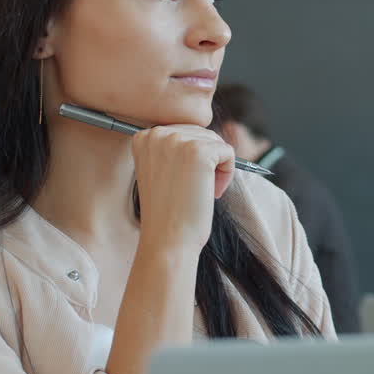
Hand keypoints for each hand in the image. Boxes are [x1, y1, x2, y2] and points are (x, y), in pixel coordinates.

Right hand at [131, 124, 235, 251]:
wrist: (167, 240)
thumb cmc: (168, 212)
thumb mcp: (162, 170)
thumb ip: (174, 149)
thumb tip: (206, 135)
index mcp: (144, 137)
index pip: (184, 133)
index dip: (192, 159)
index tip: (185, 182)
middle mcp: (157, 134)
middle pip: (201, 134)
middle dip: (207, 161)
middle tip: (197, 190)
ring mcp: (178, 141)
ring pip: (216, 142)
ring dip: (217, 167)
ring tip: (204, 192)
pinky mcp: (200, 152)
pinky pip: (228, 152)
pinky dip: (228, 172)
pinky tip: (214, 192)